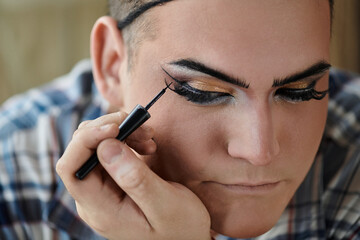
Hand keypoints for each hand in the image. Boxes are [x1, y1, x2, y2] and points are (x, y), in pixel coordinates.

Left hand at [56, 112, 211, 239]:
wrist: (186, 237)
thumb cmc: (181, 227)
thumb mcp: (165, 205)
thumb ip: (135, 179)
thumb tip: (105, 146)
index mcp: (101, 210)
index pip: (70, 168)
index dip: (86, 140)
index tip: (117, 127)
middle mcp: (94, 199)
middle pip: (80, 152)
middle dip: (109, 130)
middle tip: (143, 128)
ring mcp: (102, 190)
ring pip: (94, 147)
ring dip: (120, 133)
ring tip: (149, 137)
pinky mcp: (112, 181)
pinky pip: (108, 152)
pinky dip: (126, 140)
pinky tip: (146, 145)